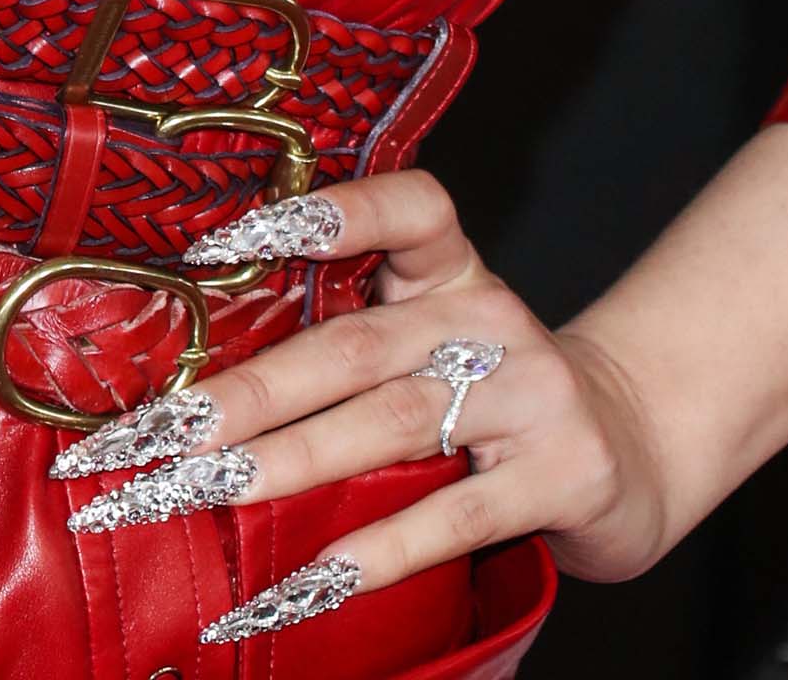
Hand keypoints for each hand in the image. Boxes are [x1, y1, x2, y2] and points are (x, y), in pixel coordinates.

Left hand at [48, 169, 670, 638]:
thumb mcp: (438, 341)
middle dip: (245, 391)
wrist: (631, 448)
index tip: (220, 242)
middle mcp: (490, 318)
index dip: (322, 214)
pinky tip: (309, 580)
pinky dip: (373, 551)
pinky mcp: (558, 476)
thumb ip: (352, 341)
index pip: (405, 207)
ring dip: (287, 462)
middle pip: (352, 344)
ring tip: (203, 490)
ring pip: (388, 423)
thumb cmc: (496, 395)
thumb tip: (202, 389)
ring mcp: (530, 393)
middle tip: (156, 432)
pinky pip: (450, 515)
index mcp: (452, 271)